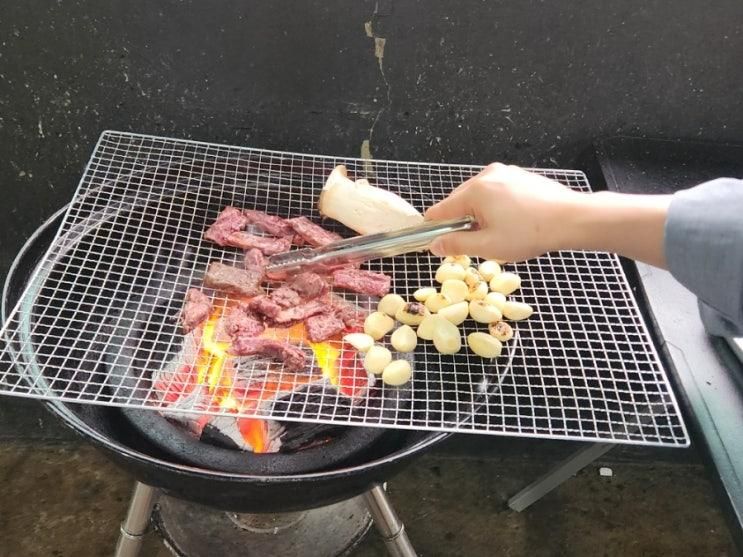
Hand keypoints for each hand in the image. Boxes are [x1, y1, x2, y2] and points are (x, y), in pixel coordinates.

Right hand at [425, 163, 583, 261]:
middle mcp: (487, 175)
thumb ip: (457, 245)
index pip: (440, 211)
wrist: (571, 219)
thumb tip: (435, 245)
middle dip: (462, 222)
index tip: (441, 244)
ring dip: (480, 215)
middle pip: (458, 202)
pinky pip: (496, 192)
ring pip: (478, 197)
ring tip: (500, 233)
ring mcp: (505, 173)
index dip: (436, 230)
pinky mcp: (519, 176)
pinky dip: (496, 207)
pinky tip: (512, 222)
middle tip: (478, 243)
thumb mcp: (488, 246)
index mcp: (474, 191)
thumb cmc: (531, 233)